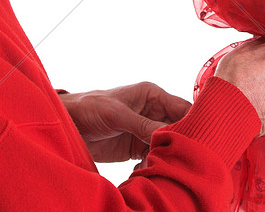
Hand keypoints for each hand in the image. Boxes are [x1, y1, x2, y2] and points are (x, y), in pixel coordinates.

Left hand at [59, 82, 190, 162]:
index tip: (196, 138)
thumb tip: (168, 135)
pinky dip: (154, 164)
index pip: (182, 107)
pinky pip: (154, 156)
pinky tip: (148, 169)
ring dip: (167, 155)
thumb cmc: (90, 107)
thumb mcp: (117, 114)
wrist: (69, 124)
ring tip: (163, 164)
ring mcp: (146, 130)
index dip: (192, 121)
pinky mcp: (137, 147)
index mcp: (152, 96)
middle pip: (178, 128)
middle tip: (181, 156)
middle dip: (180, 142)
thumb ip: (143, 125)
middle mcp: (153, 112)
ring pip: (168, 145)